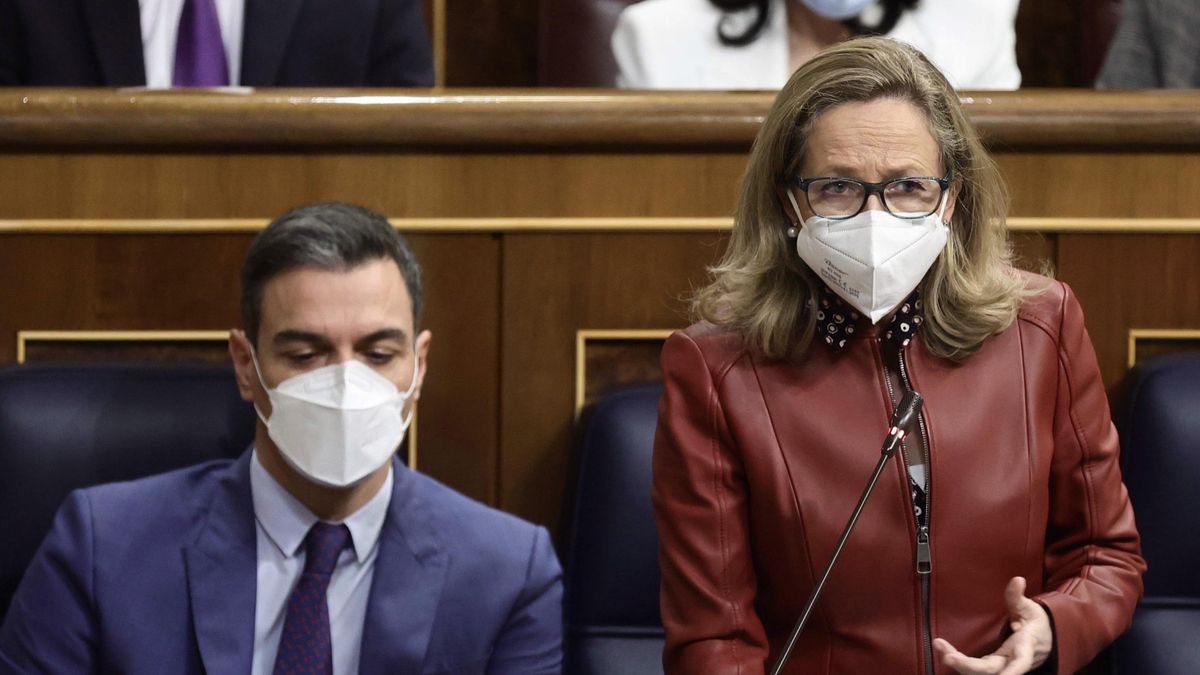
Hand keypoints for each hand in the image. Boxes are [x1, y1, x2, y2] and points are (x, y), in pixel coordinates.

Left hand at [933, 576, 1052, 674]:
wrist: (1043, 641)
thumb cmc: (1037, 624)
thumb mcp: (1030, 609)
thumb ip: (1018, 597)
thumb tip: (1017, 580)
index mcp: (1025, 647)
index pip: (1020, 662)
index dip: (1012, 671)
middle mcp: (1012, 660)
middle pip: (992, 670)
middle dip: (968, 666)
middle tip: (947, 656)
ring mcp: (1002, 665)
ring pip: (980, 672)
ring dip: (959, 663)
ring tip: (939, 646)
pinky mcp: (992, 665)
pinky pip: (975, 669)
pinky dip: (959, 662)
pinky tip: (944, 652)